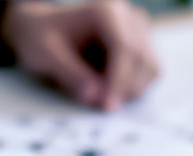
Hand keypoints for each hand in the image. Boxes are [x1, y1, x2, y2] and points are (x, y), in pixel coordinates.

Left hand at [2, 0, 160, 110]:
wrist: (43, 30)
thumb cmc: (41, 38)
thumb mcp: (44, 55)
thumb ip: (70, 74)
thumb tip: (96, 97)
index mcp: (105, 11)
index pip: (124, 48)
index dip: (120, 80)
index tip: (109, 106)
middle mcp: (128, 16)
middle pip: (142, 59)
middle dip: (126, 89)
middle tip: (105, 108)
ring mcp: (139, 30)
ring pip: (151, 68)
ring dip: (132, 90)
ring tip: (104, 99)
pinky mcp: (143, 45)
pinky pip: (150, 71)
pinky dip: (134, 87)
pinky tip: (112, 90)